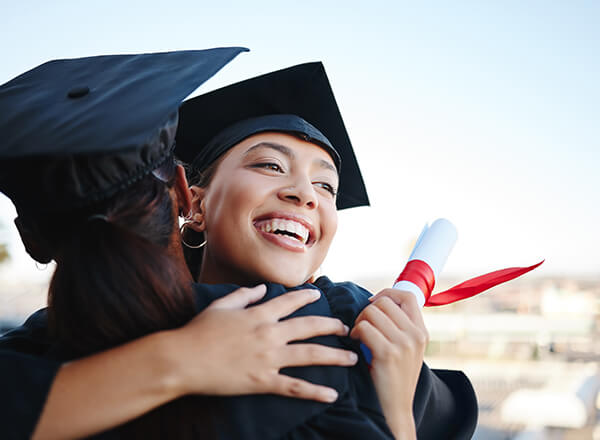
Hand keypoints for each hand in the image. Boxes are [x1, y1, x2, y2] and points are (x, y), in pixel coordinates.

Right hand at [166, 285, 357, 402]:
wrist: (182, 359)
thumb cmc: (197, 331)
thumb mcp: (220, 305)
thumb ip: (244, 295)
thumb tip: (261, 288)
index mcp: (259, 314)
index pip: (290, 302)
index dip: (307, 297)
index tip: (319, 296)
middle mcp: (269, 333)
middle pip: (309, 326)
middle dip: (331, 326)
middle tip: (346, 328)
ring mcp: (268, 358)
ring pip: (310, 355)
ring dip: (334, 356)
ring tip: (352, 358)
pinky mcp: (263, 381)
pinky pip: (294, 387)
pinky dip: (315, 391)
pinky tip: (332, 394)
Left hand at [350, 289, 428, 438]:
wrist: (395, 409)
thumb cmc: (393, 377)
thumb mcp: (406, 349)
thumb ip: (399, 327)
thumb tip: (376, 301)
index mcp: (422, 332)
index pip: (407, 296)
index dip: (387, 294)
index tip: (373, 304)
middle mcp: (416, 335)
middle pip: (385, 302)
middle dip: (367, 310)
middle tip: (362, 327)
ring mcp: (404, 344)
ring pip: (371, 312)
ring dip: (359, 322)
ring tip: (358, 336)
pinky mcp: (388, 353)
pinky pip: (364, 327)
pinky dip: (355, 332)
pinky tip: (355, 343)